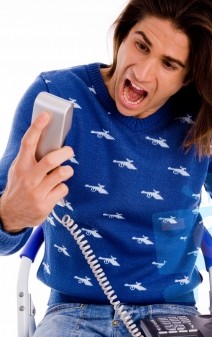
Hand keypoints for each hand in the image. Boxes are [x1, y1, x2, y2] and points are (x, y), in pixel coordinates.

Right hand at [0, 112, 73, 232]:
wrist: (10, 215)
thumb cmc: (18, 187)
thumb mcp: (18, 170)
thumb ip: (29, 158)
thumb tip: (45, 138)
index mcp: (21, 166)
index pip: (28, 142)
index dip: (37, 127)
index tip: (46, 115)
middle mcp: (28, 178)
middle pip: (51, 160)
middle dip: (65, 152)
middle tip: (69, 151)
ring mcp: (37, 192)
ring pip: (61, 174)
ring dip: (67, 170)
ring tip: (65, 171)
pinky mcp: (46, 204)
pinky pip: (63, 189)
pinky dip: (63, 187)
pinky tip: (56, 190)